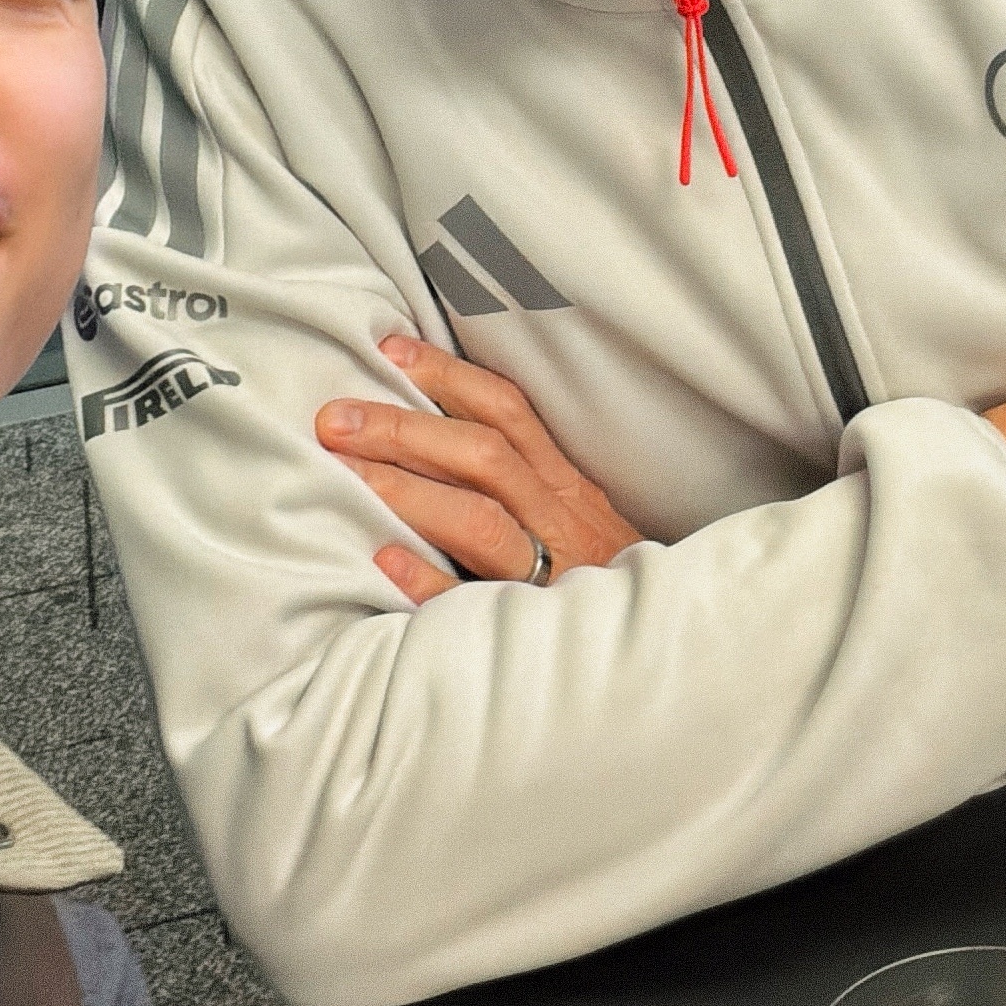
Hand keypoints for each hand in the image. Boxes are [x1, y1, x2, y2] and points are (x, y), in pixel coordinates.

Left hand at [319, 336, 647, 601]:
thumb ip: (522, 481)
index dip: (449, 376)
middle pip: (482, 457)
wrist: (671, 654)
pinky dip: (430, 580)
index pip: (507, 412)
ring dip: (408, 491)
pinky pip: (476, 603)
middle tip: (334, 420)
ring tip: (347, 473)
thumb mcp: (575, 518)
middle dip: (404, 430)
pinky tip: (385, 560)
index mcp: (566, 486)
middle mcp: (561, 519)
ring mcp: (552, 574)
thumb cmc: (602, 580)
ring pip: (479, 520)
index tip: (390, 351)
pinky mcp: (536, 630)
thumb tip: (431, 435)